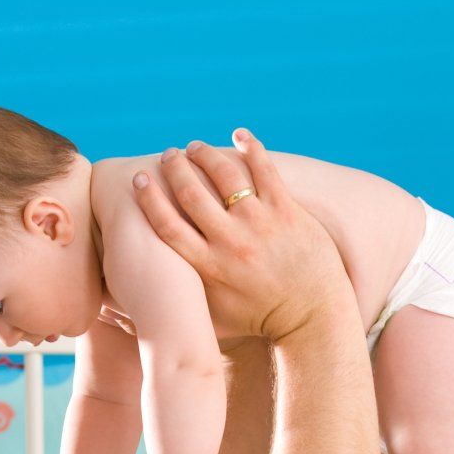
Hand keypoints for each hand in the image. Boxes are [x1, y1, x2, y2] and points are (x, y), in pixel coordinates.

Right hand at [129, 129, 353, 344]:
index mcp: (209, 266)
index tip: (140, 179)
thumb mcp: (217, 316)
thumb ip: (186, 300)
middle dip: (175, 168)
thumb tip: (147, 304)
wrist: (313, 317)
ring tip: (195, 147)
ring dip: (204, 154)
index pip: (167, 225)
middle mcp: (230, 242)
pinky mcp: (286, 211)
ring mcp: (259, 224)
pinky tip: (238, 134)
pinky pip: (264, 168)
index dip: (149, 198)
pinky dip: (250, 146)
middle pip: (190, 193)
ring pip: (223, 175)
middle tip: (168, 156)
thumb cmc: (262, 319)